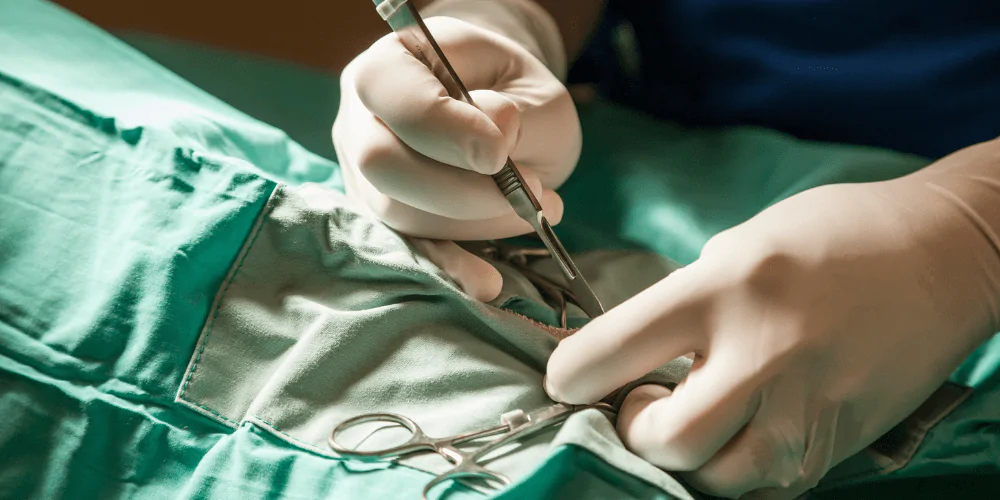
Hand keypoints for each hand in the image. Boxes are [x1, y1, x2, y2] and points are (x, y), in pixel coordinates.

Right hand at [333, 16, 579, 300]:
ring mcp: (364, 172)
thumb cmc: (517, 96)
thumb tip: (495, 133)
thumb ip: (518, 112)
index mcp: (392, 63)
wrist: (506, 119)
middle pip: (380, 161)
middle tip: (531, 193)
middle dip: (460, 190)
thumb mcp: (534, 91)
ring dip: (474, 224)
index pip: (388, 91)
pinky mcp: (385, 216)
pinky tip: (487, 283)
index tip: (499, 153)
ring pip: (397, 212)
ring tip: (536, 210)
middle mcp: (362, 116)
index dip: (441, 127)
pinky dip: (452, 267)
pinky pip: (410, 248)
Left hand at [545, 157, 999, 498]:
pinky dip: (733, 463)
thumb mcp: (738, 245)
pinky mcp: (834, 443)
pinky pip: (761, 481)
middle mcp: (763, 354)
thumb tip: (630, 356)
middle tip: (641, 400)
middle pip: (661, 439)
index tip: (568, 377)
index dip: (570, 373)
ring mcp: (804, 408)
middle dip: (631, 429)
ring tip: (695, 411)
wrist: (941, 258)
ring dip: (684, 455)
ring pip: (710, 478)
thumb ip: (680, 304)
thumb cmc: (830, 237)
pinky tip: (740, 424)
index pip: (613, 349)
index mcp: (725, 288)